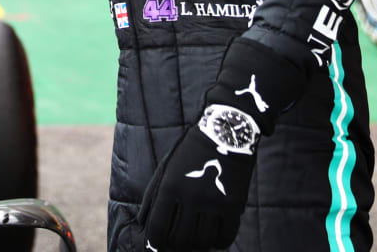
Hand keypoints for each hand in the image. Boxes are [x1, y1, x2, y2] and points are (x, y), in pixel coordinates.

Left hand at [138, 116, 255, 249]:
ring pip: (202, 242)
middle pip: (180, 239)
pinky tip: (211, 239)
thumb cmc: (189, 153)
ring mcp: (214, 202)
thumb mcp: (165, 169)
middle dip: (174, 246)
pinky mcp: (234, 205)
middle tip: (174, 244)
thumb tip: (142, 224)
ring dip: (195, 246)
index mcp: (170, 186)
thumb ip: (152, 197)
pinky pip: (225, 237)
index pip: (158, 226)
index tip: (155, 247)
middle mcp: (191, 196)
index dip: (154, 242)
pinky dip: (216, 244)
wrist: (224, 135)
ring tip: (193, 241)